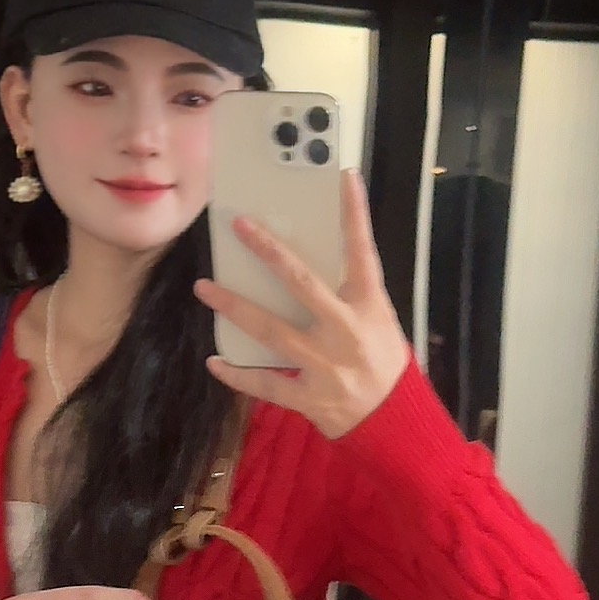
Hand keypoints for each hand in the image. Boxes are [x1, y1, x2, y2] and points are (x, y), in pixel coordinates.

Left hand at [193, 168, 410, 439]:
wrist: (394, 423)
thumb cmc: (383, 364)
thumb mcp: (379, 322)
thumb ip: (349, 296)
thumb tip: (304, 265)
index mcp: (368, 308)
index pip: (363, 253)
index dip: (355, 214)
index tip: (345, 176)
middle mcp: (345, 332)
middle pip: (302, 285)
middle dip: (269, 252)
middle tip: (240, 226)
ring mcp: (324, 366)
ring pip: (271, 331)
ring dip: (234, 308)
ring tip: (205, 288)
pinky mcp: (308, 397)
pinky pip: (266, 384)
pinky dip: (238, 375)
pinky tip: (215, 361)